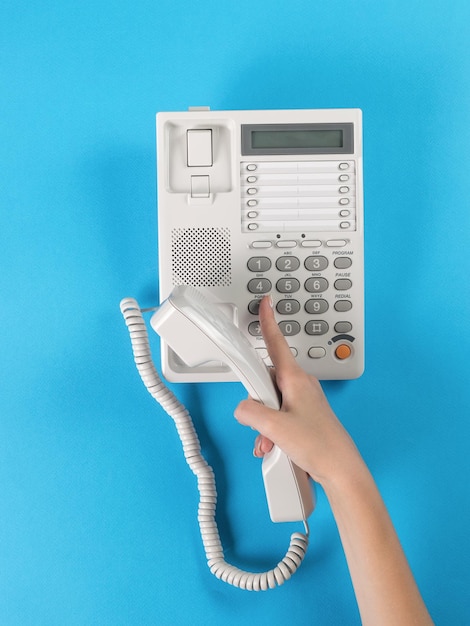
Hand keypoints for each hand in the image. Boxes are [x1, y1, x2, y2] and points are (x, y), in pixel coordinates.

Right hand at [234, 295, 360, 485]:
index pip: (277, 343)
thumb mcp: (274, 426)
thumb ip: (250, 411)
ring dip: (263, 422)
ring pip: (271, 402)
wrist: (341, 471)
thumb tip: (243, 408)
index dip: (269, 321)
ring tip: (270, 440)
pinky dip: (272, 430)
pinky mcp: (304, 417)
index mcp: (295, 379)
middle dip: (256, 401)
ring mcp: (303, 402)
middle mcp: (300, 386)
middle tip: (260, 419)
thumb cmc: (318, 445)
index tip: (266, 302)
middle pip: (266, 380)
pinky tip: (273, 447)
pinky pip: (279, 416)